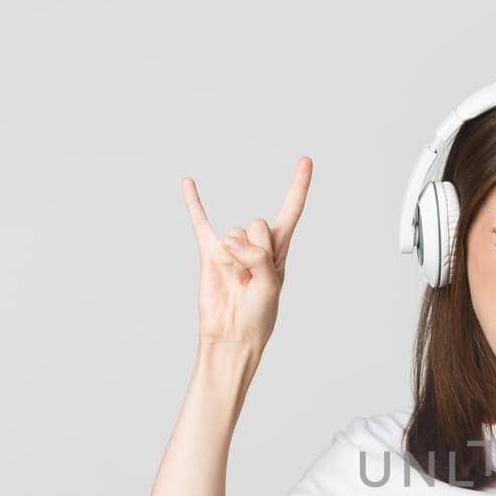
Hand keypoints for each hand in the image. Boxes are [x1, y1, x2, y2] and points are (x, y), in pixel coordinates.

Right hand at [182, 156, 312, 348]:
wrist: (232, 336)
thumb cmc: (259, 316)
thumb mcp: (270, 286)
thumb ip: (257, 258)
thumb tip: (231, 239)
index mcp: (279, 251)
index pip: (291, 211)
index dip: (299, 187)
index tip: (306, 160)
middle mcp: (256, 245)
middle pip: (257, 223)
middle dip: (255, 248)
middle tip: (251, 275)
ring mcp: (232, 247)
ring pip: (234, 231)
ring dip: (235, 255)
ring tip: (236, 279)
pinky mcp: (210, 254)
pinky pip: (200, 222)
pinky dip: (194, 202)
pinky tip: (189, 181)